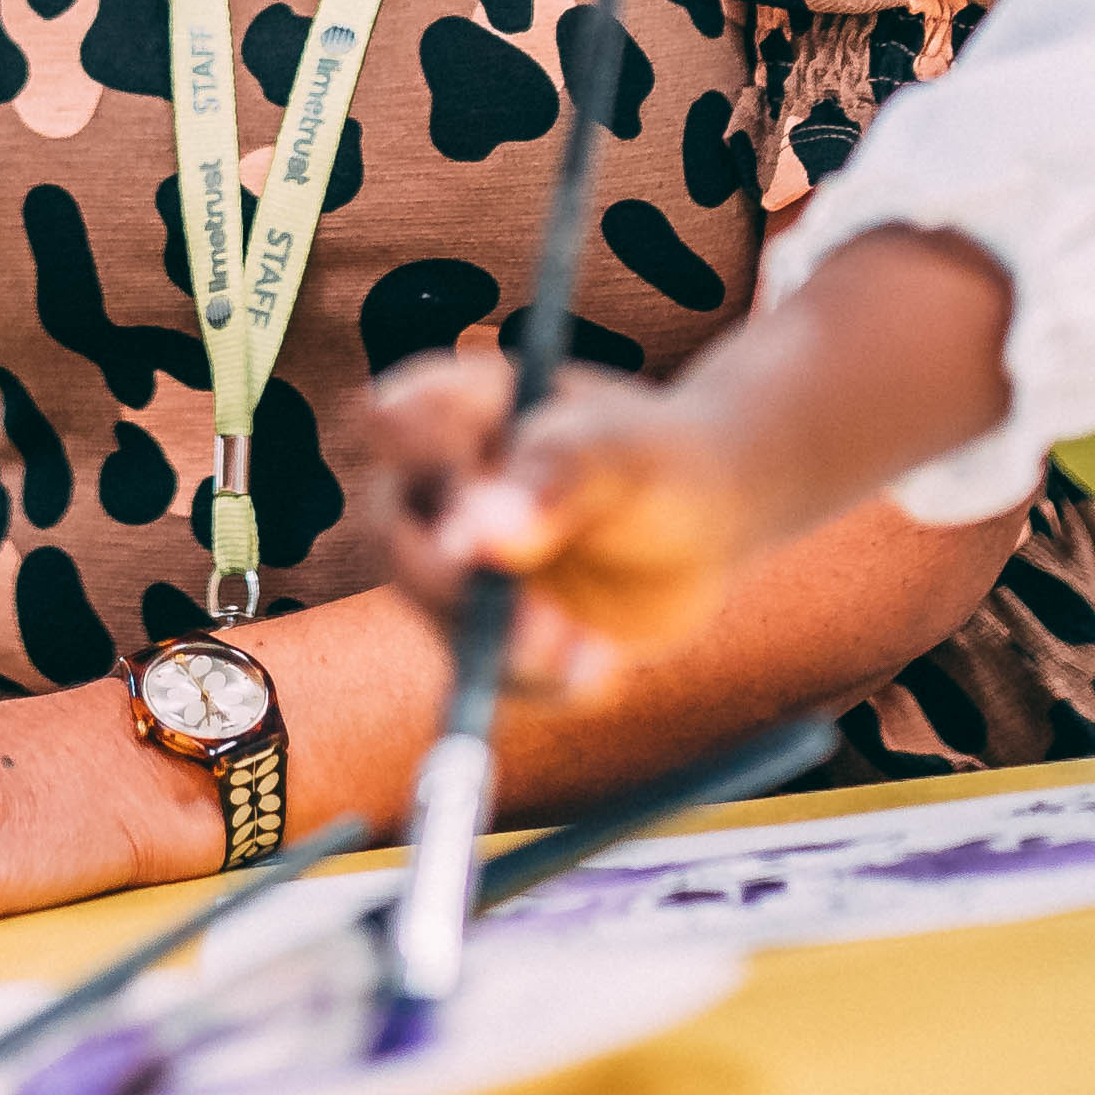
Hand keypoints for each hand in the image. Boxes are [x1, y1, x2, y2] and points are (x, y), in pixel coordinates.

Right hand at [361, 352, 755, 696]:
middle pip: (395, 534)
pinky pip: (487, 677)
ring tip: (589, 647)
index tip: (478, 501)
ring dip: (507, 649)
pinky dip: (542, 685)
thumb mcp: (621, 455)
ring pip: (438, 618)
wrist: (705, 516)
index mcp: (461, 408)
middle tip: (538, 620)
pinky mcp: (489, 631)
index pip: (390, 418)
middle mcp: (442, 486)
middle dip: (456, 586)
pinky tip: (600, 662)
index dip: (420, 463)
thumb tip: (474, 532)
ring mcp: (459, 563)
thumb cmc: (658, 458)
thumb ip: (553, 480)